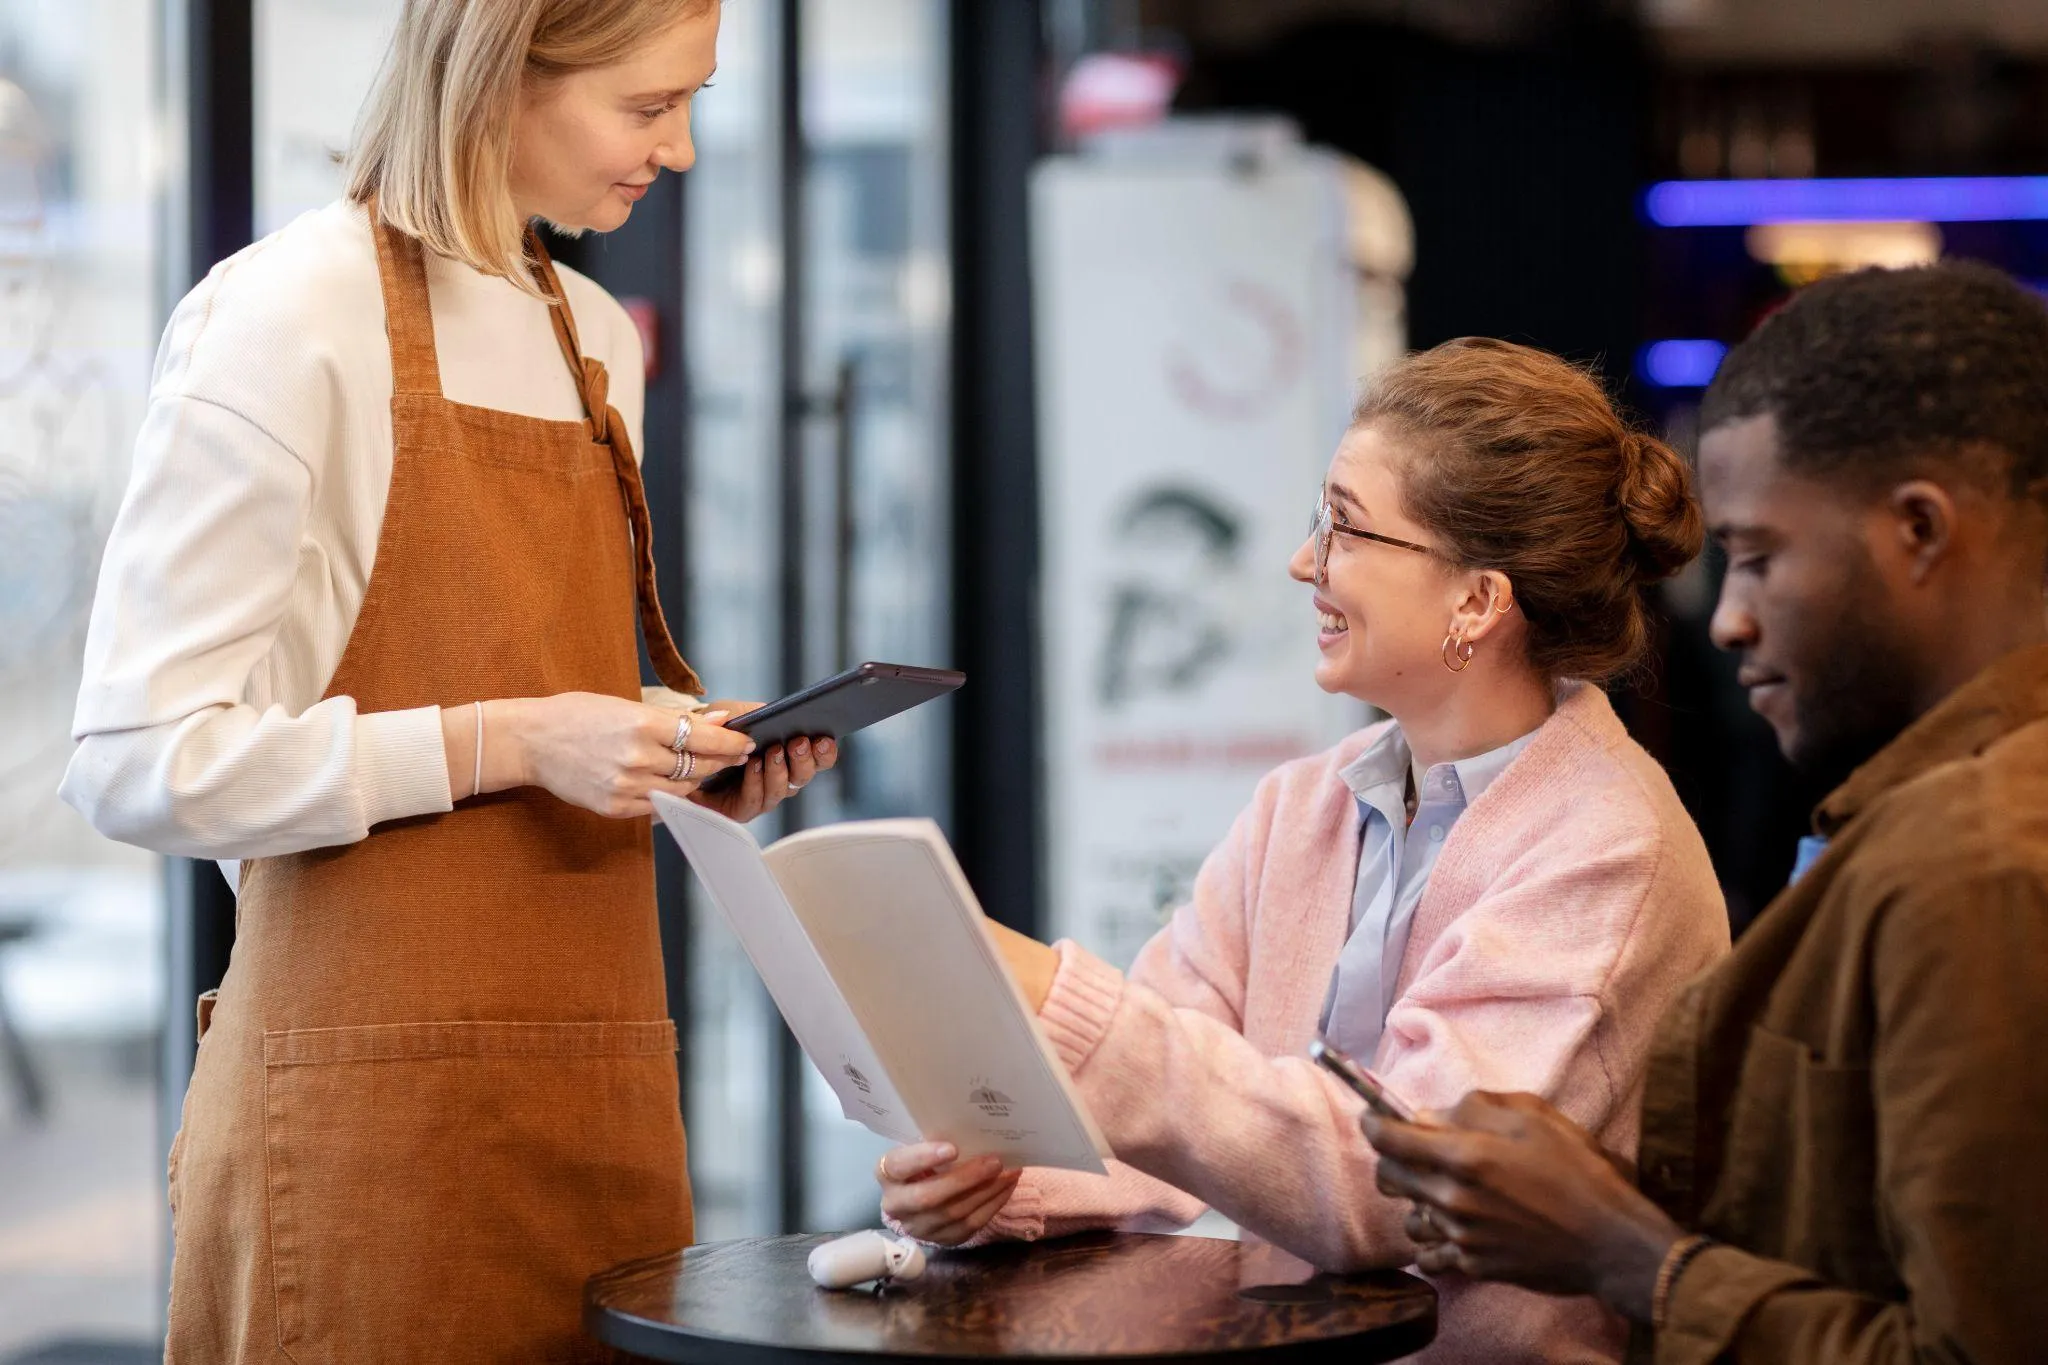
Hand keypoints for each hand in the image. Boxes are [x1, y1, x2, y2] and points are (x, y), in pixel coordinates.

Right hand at [451, 693, 753, 817]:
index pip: (704, 738)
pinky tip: (671, 785)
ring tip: (703, 769)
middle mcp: (638, 757)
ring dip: (696, 780)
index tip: (746, 742)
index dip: (731, 743)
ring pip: (681, 789)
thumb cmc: (577, 715)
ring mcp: (626, 785)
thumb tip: (716, 721)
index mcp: (642, 724)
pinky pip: (656, 806)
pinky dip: (668, 796)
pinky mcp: (615, 807)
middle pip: (698, 766)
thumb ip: (670, 719)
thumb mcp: (625, 706)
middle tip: (735, 756)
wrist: (530, 740)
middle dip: (720, 762)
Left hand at [684, 701, 838, 822]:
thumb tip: (768, 711)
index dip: (825, 751)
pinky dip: (756, 783)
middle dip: (805, 760)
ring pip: (782, 791)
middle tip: (800, 743)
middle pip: (804, 777)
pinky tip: (754, 765)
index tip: (825, 738)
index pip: (816, 758)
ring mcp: (760, 795)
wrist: (678, 757)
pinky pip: (754, 801)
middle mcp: (777, 777)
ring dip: (780, 771)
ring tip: (775, 751)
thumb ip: (748, 711)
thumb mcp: (728, 714)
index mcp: (785, 754)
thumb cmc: (709, 734)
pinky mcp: (739, 810)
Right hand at [876, 1141, 1021, 1245]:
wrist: (918, 1197)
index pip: (900, 1165)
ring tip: (1009, 1172)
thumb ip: (935, 1141)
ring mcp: (919, 1227)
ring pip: (955, 1213)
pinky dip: (993, 1204)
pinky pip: (971, 1224)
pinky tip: (1006, 1186)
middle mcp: (897, 1204)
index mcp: (886, 1174)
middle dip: (966, 1179)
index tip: (953, 1148)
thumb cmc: (923, 1162)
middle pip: (929, 1197)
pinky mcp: (942, 1240)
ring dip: (987, 1191)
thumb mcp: (920, 1148)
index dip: (924, 1158)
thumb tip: (974, 1131)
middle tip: (994, 1162)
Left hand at [1361, 1091, 1682, 1320]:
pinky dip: (1433, 1241)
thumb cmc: (1576, 1171)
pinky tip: (1453, 1227)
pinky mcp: (1473, 1265)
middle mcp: (1452, 1198)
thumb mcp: (1533, 1118)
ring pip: (1406, 1219)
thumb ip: (1476, 1109)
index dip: (1374, 1123)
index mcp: (1464, 1156)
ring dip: (1414, 1202)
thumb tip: (1433, 1115)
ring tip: (1440, 1191)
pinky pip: (1429, 1255)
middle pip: (1387, 1178)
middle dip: (1392, 1159)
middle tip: (1414, 1151)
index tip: (1374, 1117)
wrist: (1608, 1240)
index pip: (1388, 1139)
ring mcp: (1460, 1236)